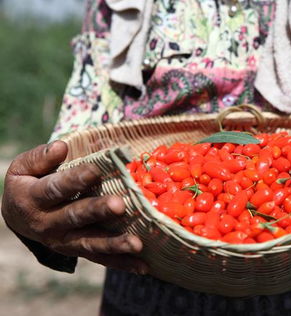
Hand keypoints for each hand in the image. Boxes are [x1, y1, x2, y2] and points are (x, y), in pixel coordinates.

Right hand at [1, 141, 147, 273]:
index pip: (55, 188)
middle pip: (75, 217)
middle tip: (120, 205)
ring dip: (115, 244)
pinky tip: (143, 266)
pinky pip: (101, 259)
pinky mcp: (77, 251)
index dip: (75, 179)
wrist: (19, 216)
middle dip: (99, 210)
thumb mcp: (24, 167)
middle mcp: (48, 223)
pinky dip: (122, 263)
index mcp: (33, 198)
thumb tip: (62, 147)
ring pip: (90, 243)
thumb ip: (41, 157)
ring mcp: (63, 241)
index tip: (96, 170)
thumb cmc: (29, 182)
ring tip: (137, 243)